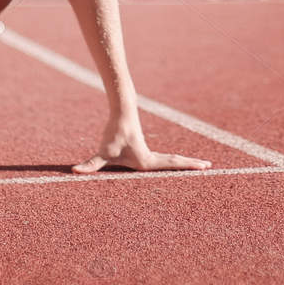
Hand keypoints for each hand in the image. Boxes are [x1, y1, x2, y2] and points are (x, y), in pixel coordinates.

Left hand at [73, 114, 210, 173]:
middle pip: (175, 162)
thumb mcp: (102, 153)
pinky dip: (174, 161)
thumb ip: (89, 165)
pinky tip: (176, 164)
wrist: (120, 112)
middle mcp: (151, 157)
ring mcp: (149, 152)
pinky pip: (164, 157)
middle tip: (208, 166)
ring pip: (171, 159)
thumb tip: (74, 171)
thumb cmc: (113, 134)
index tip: (203, 166)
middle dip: (191, 165)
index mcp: (146, 161)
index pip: (171, 165)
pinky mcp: (144, 149)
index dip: (187, 166)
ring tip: (200, 165)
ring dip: (184, 163)